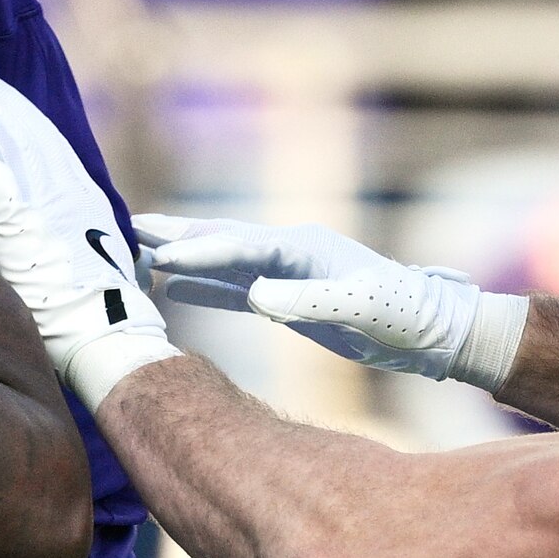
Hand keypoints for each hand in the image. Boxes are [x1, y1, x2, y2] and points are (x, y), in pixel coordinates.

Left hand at [0, 71, 164, 404]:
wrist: (109, 341)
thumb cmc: (97, 321)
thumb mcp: (89, 271)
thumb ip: (69, 250)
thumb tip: (53, 250)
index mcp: (87, 205)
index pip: (54, 152)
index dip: (29, 125)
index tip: (9, 107)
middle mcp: (71, 195)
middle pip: (34, 136)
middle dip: (7, 105)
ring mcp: (50, 206)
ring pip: (15, 143)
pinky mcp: (25, 224)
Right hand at [135, 212, 523, 389]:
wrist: (431, 330)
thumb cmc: (402, 315)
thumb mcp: (360, 307)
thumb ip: (310, 300)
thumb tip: (258, 295)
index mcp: (305, 248)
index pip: (240, 247)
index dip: (200, 252)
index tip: (160, 255)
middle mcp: (291, 252)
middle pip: (222, 239)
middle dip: (176, 234)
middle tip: (127, 227)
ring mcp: (287, 273)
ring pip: (222, 260)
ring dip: (181, 255)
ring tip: (136, 249)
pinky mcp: (289, 297)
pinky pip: (234, 287)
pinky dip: (202, 284)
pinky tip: (172, 286)